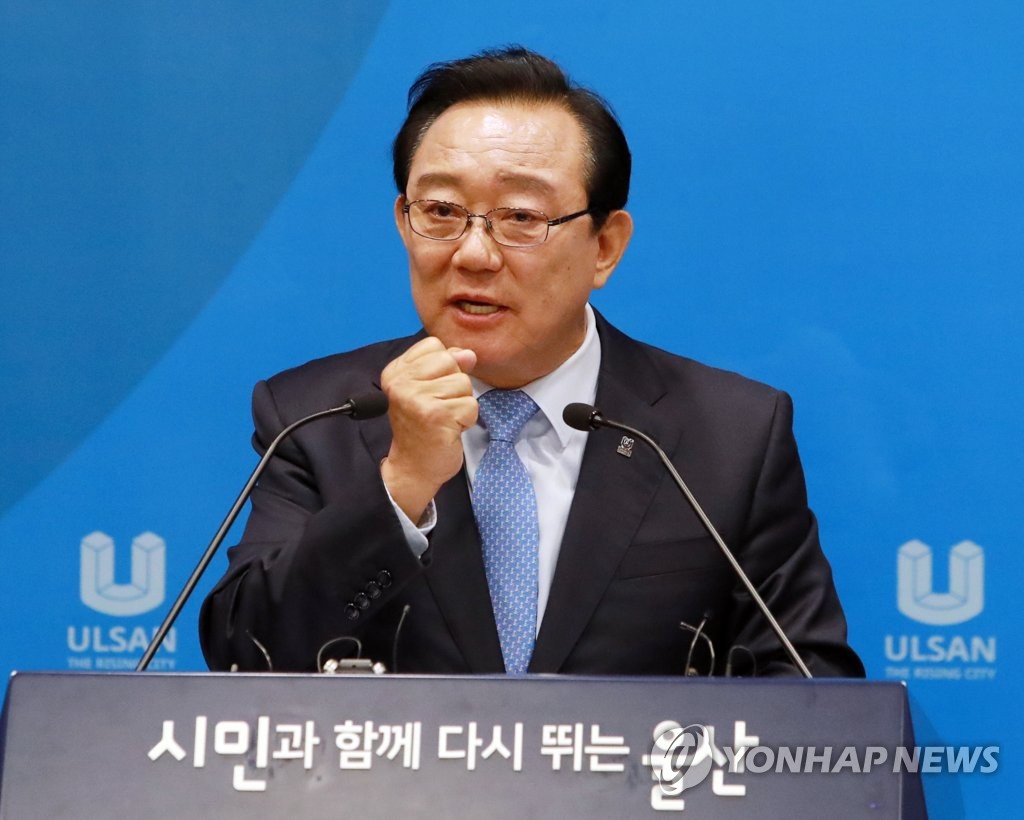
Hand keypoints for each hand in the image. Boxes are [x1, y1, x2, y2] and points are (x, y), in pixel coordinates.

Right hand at [380, 337, 477, 521]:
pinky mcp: (436, 416)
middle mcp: (402, 383)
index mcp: (396, 372)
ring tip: (444, 419)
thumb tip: (469, 354)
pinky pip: (470, 405)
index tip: (432, 389)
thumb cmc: (422, 427)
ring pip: (464, 383)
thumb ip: (446, 366)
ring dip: (461, 404)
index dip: (444, 366)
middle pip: (451, 361)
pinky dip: (466, 420)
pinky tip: (449, 429)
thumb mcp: (427, 389)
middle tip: (439, 407)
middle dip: (455, 385)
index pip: (434, 345)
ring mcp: (417, 399)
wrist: (413, 468)